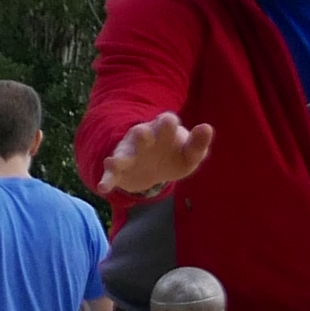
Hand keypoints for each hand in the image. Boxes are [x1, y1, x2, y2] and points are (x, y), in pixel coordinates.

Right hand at [98, 110, 214, 198]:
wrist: (153, 168)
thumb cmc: (175, 156)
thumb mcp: (190, 154)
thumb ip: (198, 144)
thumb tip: (207, 127)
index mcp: (164, 130)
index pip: (166, 122)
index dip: (167, 123)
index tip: (169, 122)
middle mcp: (144, 137)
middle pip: (142, 133)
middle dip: (142, 134)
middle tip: (142, 134)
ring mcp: (130, 152)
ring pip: (124, 153)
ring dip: (119, 157)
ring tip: (112, 163)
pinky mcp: (120, 169)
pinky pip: (111, 173)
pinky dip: (106, 179)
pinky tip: (102, 188)